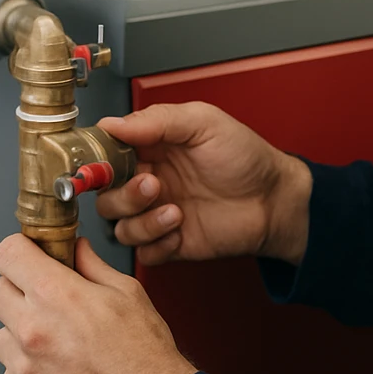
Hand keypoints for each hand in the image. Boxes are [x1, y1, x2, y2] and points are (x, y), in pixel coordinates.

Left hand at [0, 234, 195, 373]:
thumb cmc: (145, 355)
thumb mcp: (128, 293)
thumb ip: (92, 266)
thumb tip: (76, 250)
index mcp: (56, 296)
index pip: (7, 254)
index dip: (20, 251)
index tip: (28, 256)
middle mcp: (32, 330)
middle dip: (18, 289)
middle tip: (46, 299)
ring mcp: (24, 369)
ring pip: (2, 336)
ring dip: (22, 334)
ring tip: (59, 343)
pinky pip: (11, 373)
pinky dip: (29, 369)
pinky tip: (60, 370)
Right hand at [93, 102, 312, 266]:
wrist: (274, 198)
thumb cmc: (245, 156)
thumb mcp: (204, 122)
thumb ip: (157, 120)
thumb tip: (111, 124)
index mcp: (150, 149)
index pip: (105, 156)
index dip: (98, 162)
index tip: (104, 164)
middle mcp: (148, 182)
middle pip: (105, 196)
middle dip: (124, 195)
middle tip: (154, 185)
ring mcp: (157, 214)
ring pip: (119, 226)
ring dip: (142, 221)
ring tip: (175, 211)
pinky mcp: (170, 243)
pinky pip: (142, 253)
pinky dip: (156, 245)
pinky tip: (180, 230)